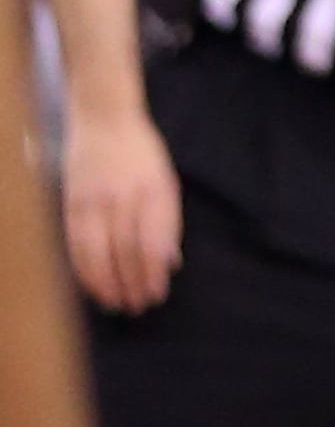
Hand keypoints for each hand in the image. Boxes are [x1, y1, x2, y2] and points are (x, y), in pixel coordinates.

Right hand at [59, 112, 177, 319]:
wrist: (104, 120)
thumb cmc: (142, 154)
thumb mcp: (166, 181)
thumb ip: (167, 221)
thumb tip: (169, 262)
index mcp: (154, 191)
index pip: (153, 242)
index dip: (153, 274)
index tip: (156, 294)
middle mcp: (124, 197)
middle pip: (126, 252)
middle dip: (132, 284)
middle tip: (137, 306)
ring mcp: (95, 200)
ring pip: (98, 253)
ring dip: (106, 284)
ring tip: (115, 303)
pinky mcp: (72, 203)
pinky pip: (76, 245)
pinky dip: (84, 270)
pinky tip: (92, 286)